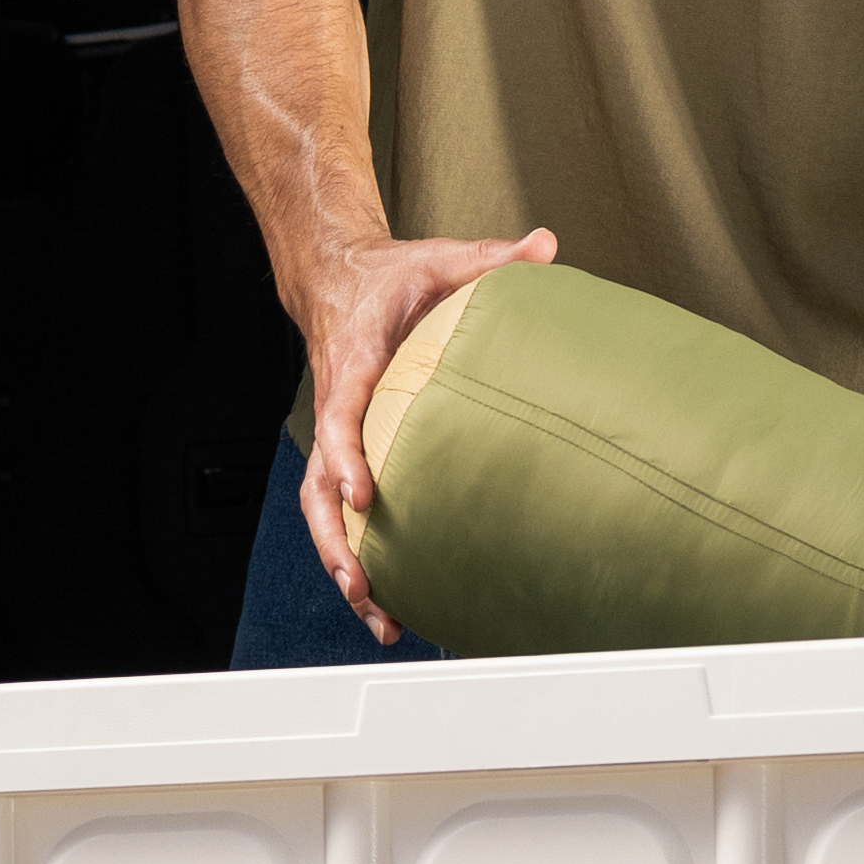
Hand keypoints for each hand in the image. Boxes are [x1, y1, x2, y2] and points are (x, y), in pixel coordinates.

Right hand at [291, 221, 556, 639]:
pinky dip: (361, 556)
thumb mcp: (438, 257)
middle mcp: (337, 409)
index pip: (338, 416)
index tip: (362, 494)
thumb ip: (490, 255)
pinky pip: (344, 513)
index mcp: (352, 366)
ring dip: (347, 566)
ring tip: (380, 616)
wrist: (339, 279)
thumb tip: (546, 246)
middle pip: (316, 490)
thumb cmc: (388, 277)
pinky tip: (392, 597)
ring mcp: (338, 439)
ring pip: (324, 514)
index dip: (344, 456)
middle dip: (336, 543)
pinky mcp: (349, 455)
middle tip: (363, 585)